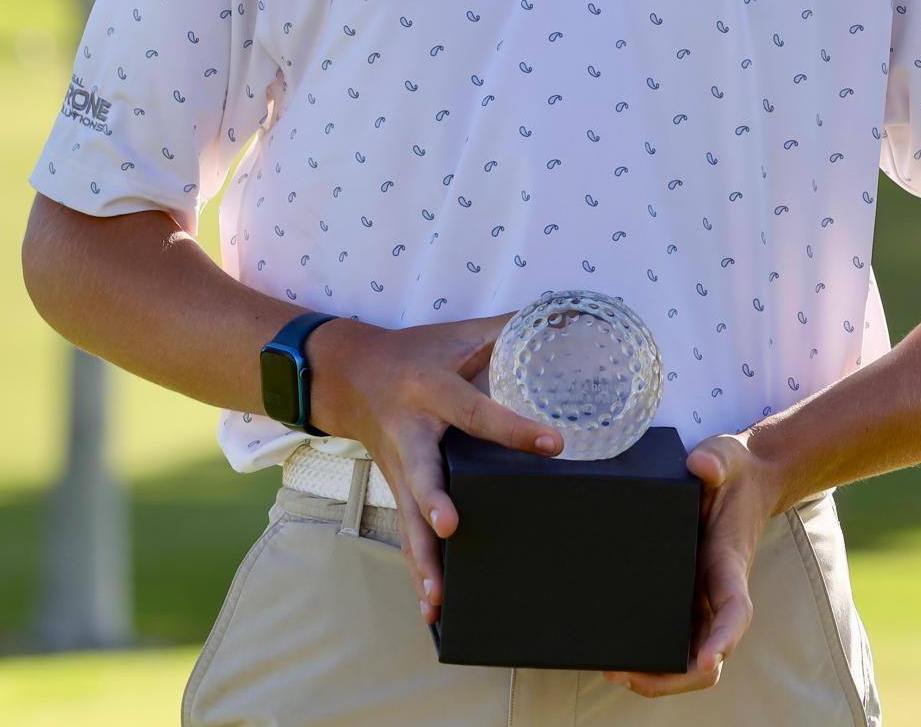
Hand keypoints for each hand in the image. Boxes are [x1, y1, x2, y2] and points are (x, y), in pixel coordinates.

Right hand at [307, 314, 562, 624]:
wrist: (349, 374)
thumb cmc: (417, 352)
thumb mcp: (459, 334)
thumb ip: (511, 328)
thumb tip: (571, 314)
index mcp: (431, 389)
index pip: (476, 410)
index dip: (513, 428)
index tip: (554, 445)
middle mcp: (410, 432)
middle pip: (422, 470)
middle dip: (434, 499)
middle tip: (452, 526)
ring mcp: (399, 468)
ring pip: (407, 517)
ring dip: (423, 557)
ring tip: (439, 595)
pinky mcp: (396, 490)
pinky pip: (406, 534)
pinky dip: (418, 569)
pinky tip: (433, 607)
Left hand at [603, 432, 782, 697]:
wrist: (746, 479)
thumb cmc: (735, 473)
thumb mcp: (726, 456)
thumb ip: (716, 460)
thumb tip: (700, 465)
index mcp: (729, 564)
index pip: (734, 612)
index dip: (722, 639)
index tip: (708, 661)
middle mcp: (717, 593)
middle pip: (708, 657)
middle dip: (674, 676)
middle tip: (629, 673)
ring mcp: (703, 600)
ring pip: (689, 657)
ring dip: (658, 674)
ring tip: (613, 670)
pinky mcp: (687, 597)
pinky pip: (673, 639)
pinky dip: (651, 656)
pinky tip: (618, 654)